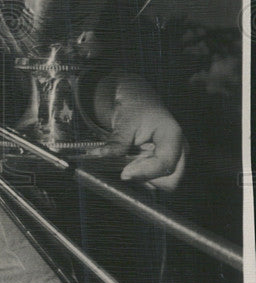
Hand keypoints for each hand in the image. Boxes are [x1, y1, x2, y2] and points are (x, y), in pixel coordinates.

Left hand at [95, 74, 185, 189]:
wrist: (138, 100)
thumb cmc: (136, 106)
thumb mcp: (124, 121)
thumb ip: (117, 142)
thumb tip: (102, 155)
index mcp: (173, 135)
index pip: (165, 165)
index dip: (144, 173)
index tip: (124, 173)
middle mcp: (179, 150)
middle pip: (170, 180)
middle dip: (148, 178)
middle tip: (127, 167)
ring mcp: (174, 157)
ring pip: (163, 182)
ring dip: (144, 177)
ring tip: (130, 159)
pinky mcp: (165, 163)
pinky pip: (157, 179)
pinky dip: (143, 175)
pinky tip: (133, 162)